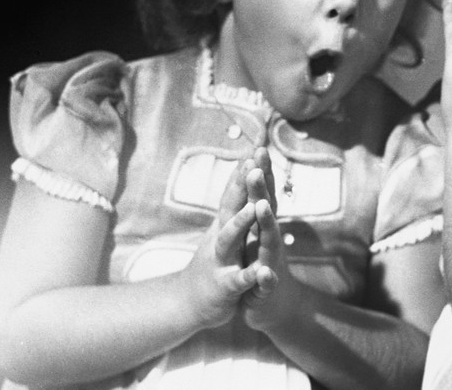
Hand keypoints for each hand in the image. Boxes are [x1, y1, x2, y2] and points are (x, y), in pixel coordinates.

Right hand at [178, 147, 276, 329]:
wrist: (189, 303)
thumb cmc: (213, 261)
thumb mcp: (222, 230)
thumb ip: (233, 204)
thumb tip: (240, 173)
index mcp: (225, 224)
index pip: (235, 194)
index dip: (245, 172)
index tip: (256, 148)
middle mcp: (221, 237)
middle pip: (230, 207)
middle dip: (241, 186)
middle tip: (251, 163)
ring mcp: (221, 261)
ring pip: (229, 239)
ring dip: (240, 223)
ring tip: (254, 207)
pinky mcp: (225, 286)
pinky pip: (239, 280)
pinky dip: (250, 276)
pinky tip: (262, 271)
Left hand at [238, 152, 299, 333]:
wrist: (276, 306)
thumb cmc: (263, 264)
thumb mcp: (258, 233)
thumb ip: (260, 205)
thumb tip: (260, 173)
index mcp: (262, 227)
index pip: (261, 194)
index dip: (261, 171)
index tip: (258, 146)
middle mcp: (269, 240)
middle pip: (266, 209)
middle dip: (262, 187)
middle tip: (259, 164)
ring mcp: (270, 262)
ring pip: (268, 241)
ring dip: (266, 223)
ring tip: (261, 206)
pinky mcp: (266, 288)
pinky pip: (266, 281)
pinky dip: (265, 276)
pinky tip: (263, 271)